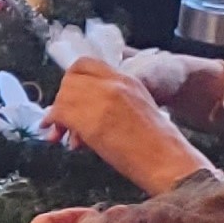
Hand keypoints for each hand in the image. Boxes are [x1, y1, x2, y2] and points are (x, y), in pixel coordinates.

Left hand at [49, 60, 212, 194]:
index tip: (65, 95)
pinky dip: (54, 123)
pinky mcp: (95, 120)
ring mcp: (105, 100)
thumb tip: (84, 115)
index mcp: (126, 79)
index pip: (85, 64)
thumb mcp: (137, 108)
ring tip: (56, 131)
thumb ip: (112, 102)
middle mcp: (115, 85)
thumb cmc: (156, 142)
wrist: (169, 158)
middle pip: (71, 79)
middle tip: (57, 117)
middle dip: (60, 98)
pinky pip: (62, 113)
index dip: (70, 79)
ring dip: (55, 113)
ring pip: (64, 95)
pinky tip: (55, 134)